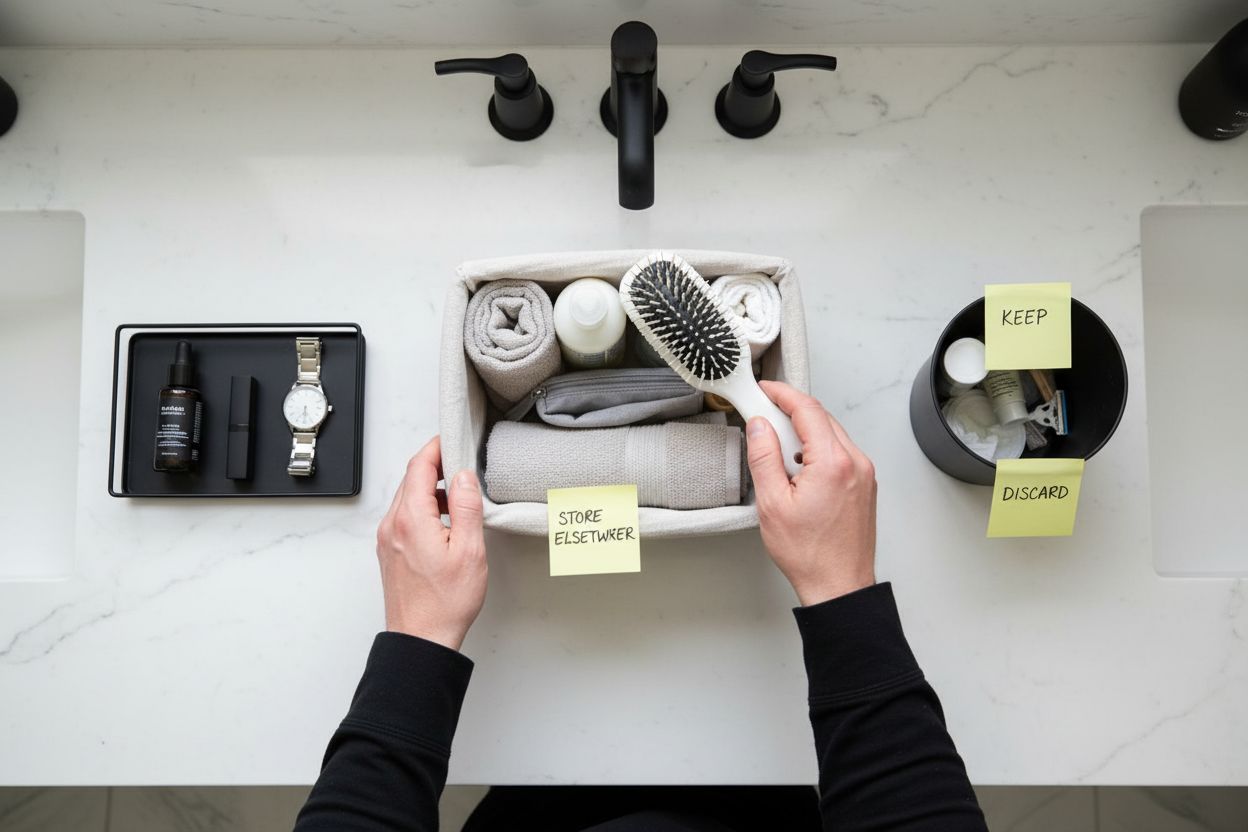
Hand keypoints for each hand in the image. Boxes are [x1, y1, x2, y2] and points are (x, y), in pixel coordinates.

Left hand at [375, 436, 487, 650]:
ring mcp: (388, 539)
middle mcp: (392, 526)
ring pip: (407, 497)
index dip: (436, 447)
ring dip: (430, 489)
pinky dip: (423, 508)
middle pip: (410, 479)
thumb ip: (465, 507)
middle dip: (435, 466)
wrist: (422, 639)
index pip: (418, 466)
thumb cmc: (445, 603)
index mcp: (410, 520)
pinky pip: (404, 516)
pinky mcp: (390, 551)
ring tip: (458, 499)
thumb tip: (463, 476)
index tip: (452, 440)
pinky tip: (444, 523)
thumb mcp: (469, 550)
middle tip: (461, 465)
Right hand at [745, 381, 876, 606]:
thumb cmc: (809, 554)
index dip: (782, 394)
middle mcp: (855, 462)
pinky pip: (841, 452)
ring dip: (805, 432)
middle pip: (821, 418)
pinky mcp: (865, 485)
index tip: (764, 390)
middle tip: (764, 417)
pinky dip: (819, 449)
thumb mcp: (772, 504)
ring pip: (832, 435)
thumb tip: (759, 426)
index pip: (807, 410)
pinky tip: (799, 467)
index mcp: (833, 462)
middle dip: (791, 412)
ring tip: (778, 449)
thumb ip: (764, 457)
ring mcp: (864, 474)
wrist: (839, 586)